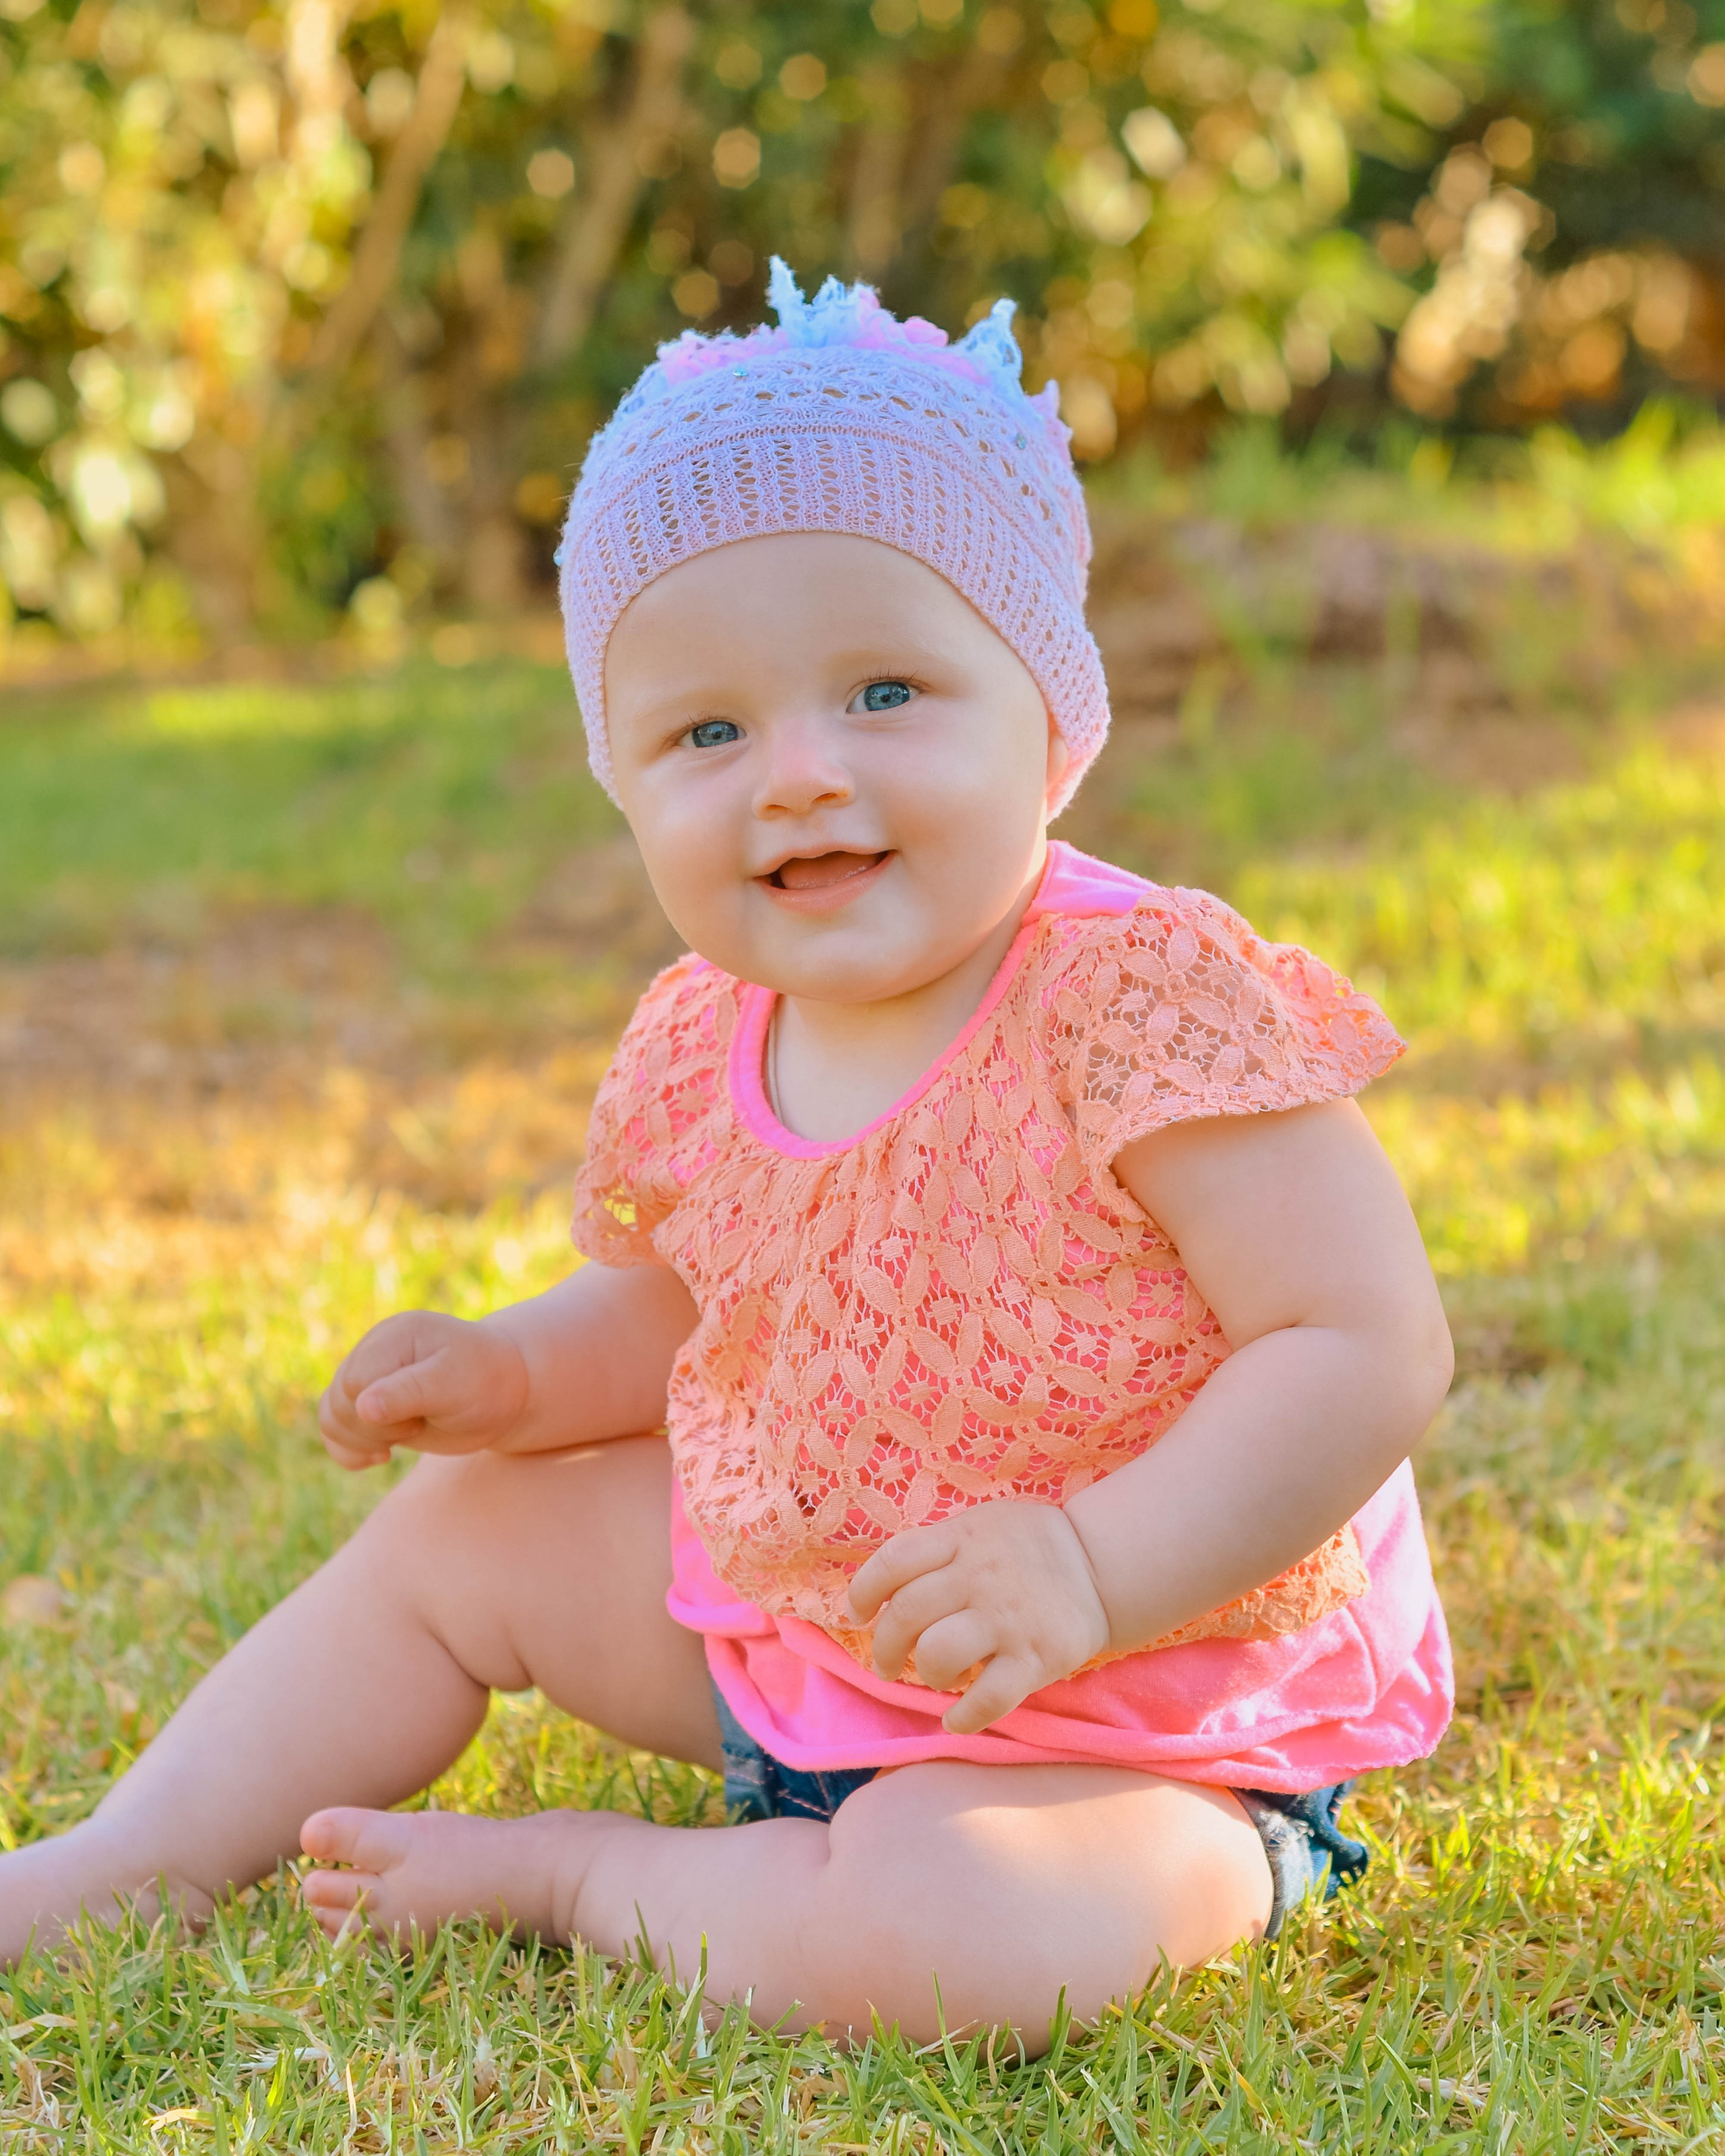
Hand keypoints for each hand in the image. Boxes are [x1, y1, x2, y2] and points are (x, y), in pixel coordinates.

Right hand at [317, 1311, 530, 1470]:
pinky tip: (380, 1458)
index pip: (354, 1383)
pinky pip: (335, 1428)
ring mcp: (371, 1377)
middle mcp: (375, 1351)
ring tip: (404, 1438)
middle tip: (417, 1425)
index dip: (379, 1412)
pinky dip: (349, 1450)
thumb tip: (362, 1406)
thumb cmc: (486, 1383)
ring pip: (331, 1416)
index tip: (420, 1416)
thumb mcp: (455, 1385)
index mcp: (393, 1336)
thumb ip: (409, 1393)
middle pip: (339, 1401)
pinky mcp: (370, 1402)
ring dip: (361, 1440)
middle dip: (373, 1428)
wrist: (505, 1393)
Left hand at [845, 1501, 1111, 1734]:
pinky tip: (957, 1719)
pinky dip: (964, 1717)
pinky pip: (988, 1698)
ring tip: (937, 1678)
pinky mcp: (1036, 1657)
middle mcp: (978, 1576)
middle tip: (887, 1665)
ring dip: (926, 1674)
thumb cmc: (1027, 1547)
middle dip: (885, 1647)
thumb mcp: (979, 1526)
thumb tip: (882, 1591)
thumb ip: (936, 1551)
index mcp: (960, 1539)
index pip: (893, 1561)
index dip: (863, 1591)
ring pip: (938, 1654)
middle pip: (907, 1614)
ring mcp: (1007, 1619)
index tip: (857, 1614)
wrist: (1100, 1564)